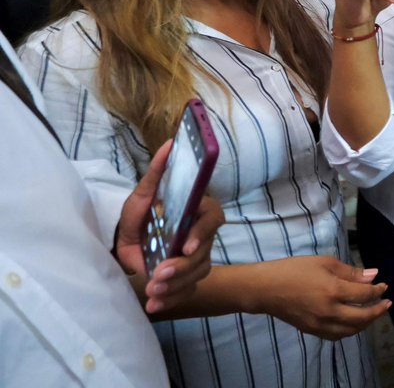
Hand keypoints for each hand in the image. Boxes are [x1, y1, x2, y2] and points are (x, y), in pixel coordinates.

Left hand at [114, 140, 224, 313]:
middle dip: (181, 267)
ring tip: (152, 290)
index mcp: (197, 212)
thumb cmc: (138, 217)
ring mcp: (197, 258)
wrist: (124, 244)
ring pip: (198, 273)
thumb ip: (157, 172)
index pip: (212, 219)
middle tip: (157, 275)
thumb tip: (169, 144)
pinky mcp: (187, 278)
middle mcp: (201, 236)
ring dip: (176, 285)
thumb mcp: (143, 195)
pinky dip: (171, 300)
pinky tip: (154, 304)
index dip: (202, 232)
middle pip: (203, 253)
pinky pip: (188, 290)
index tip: (186, 245)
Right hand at [253, 256, 390, 339]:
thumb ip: (350, 272)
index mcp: (333, 291)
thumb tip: (373, 276)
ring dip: (366, 323)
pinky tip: (353, 323)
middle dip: (378, 311)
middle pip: (362, 317)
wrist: (266, 289)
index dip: (378, 291)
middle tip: (387, 303)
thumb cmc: (294, 270)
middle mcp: (330, 312)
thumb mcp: (324, 263)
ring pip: (351, 331)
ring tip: (373, 313)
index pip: (364, 295)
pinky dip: (349, 331)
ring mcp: (320, 324)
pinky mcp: (312, 331)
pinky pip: (337, 336)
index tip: (384, 286)